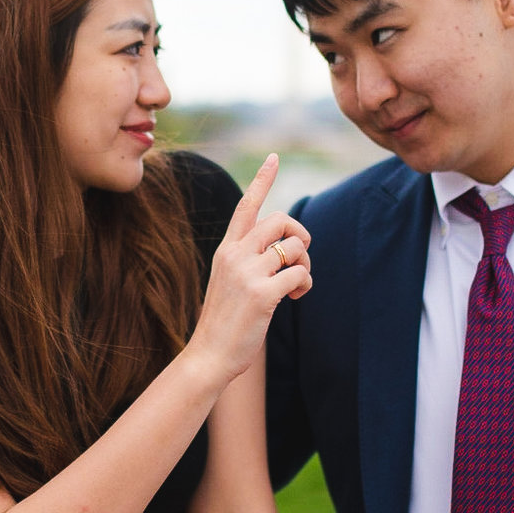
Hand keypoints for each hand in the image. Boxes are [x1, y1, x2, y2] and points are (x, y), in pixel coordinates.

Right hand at [185, 154, 311, 382]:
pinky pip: (299, 272)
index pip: (246, 206)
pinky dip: (305, 284)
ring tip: (296, 285)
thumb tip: (288, 248)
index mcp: (226, 249)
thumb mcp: (230, 281)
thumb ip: (250, 260)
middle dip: (301, 236)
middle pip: (281, 220)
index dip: (263, 180)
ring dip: (305, 265)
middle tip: (300, 260)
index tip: (275, 157)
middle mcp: (235, 254)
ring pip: (295, 246)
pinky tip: (295, 297)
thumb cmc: (224, 322)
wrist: (209, 355)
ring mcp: (247, 272)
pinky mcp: (262, 293)